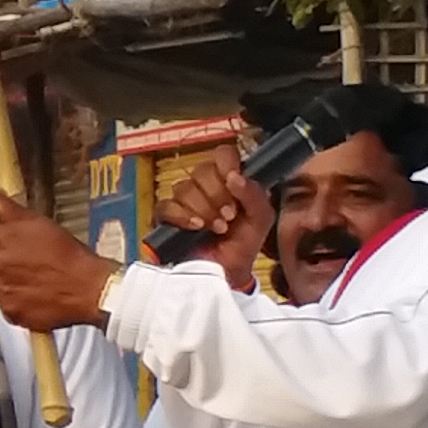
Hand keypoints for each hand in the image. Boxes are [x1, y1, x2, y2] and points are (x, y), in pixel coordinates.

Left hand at [0, 186, 116, 330]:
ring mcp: (1, 291)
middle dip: (5, 263)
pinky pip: (8, 308)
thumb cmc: (66, 251)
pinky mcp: (11, 313)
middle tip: (31, 264)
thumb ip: (5, 205)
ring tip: (37, 281)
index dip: (5, 242)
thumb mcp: (37, 221)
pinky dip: (19, 303)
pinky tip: (37, 297)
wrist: (87, 286)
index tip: (21, 245)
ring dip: (11, 283)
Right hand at [159, 151, 272, 291]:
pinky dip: (183, 217)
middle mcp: (204, 185)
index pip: (223, 153)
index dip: (227, 165)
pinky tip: (195, 229)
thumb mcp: (261, 220)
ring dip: (204, 210)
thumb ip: (255, 195)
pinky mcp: (166, 217)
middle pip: (202, 170)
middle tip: (228, 216)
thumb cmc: (243, 245)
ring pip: (184, 188)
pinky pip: (166, 206)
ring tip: (216, 228)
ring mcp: (183, 200)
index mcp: (228, 179)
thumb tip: (234, 177)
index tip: (233, 183)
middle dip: (217, 195)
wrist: (226, 274)